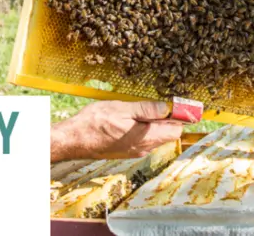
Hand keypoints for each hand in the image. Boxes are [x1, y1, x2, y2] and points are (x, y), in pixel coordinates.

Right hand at [50, 100, 183, 161]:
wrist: (73, 140)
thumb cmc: (94, 123)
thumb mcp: (121, 109)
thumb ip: (146, 109)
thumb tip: (167, 108)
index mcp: (146, 137)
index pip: (175, 130)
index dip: (180, 117)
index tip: (180, 105)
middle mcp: (143, 148)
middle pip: (166, 134)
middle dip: (168, 119)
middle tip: (161, 102)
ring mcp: (134, 151)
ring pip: (154, 137)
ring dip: (154, 123)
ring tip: (142, 108)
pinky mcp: (125, 151)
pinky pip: (143, 140)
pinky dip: (143, 129)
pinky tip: (131, 118)